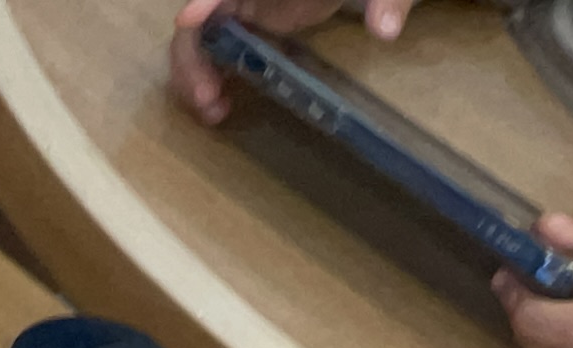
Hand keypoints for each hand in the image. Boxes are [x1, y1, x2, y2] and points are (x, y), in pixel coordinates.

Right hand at [171, 0, 422, 125]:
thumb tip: (384, 31)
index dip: (205, 0)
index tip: (187, 22)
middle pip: (201, 18)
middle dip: (193, 55)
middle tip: (207, 98)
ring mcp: (246, 9)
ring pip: (200, 39)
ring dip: (194, 75)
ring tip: (213, 112)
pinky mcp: (250, 29)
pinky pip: (215, 53)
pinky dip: (209, 80)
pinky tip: (221, 107)